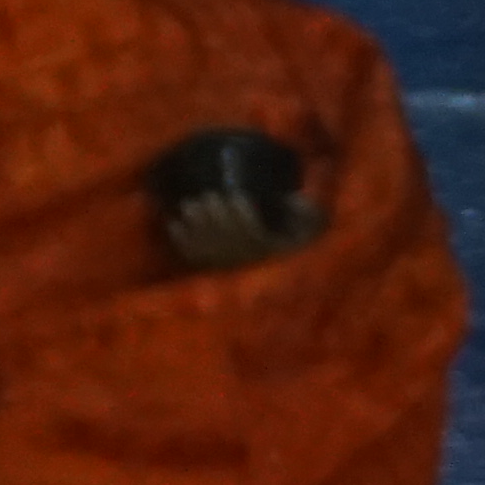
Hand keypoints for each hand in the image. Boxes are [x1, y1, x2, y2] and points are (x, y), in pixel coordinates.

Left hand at [160, 187, 326, 272]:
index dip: (243, 214)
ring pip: (206, 244)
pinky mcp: (207, 269)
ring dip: (196, 224)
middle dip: (215, 215)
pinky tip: (174, 225)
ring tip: (189, 205)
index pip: (254, 232)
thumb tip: (295, 198)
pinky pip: (191, 256)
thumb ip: (308, 216)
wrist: (271, 289)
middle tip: (207, 196)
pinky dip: (181, 240)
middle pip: (225, 235)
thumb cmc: (291, 247)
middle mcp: (244, 260)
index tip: (236, 197)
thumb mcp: (309, 233)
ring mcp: (223, 265)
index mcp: (270, 249)